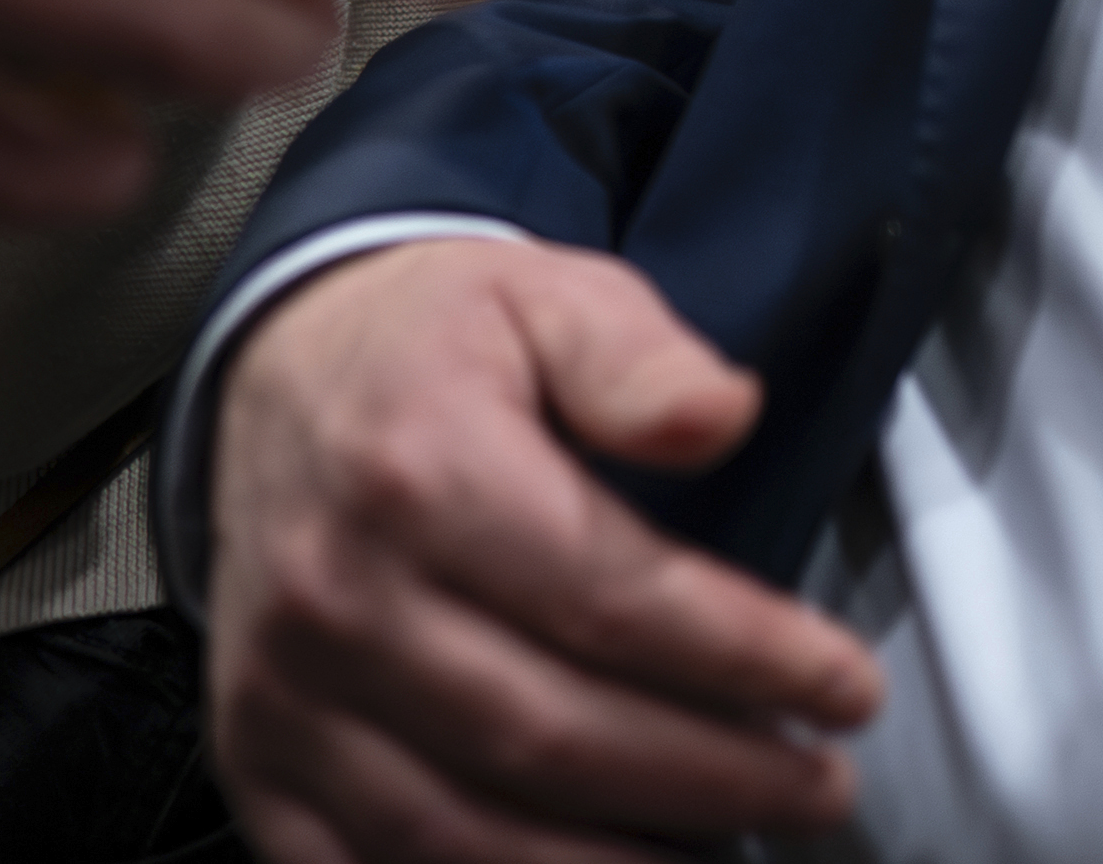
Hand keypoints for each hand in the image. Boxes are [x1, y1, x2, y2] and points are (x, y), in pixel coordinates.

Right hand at [211, 235, 881, 862]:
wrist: (281, 369)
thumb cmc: (438, 345)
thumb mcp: (553, 295)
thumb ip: (641, 357)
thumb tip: (720, 414)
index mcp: (421, 472)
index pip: (613, 598)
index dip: (746, 658)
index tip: (846, 687)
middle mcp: (338, 597)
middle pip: (549, 732)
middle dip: (710, 777)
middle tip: (821, 783)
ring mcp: (286, 693)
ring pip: (461, 830)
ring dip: (612, 862)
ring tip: (731, 845)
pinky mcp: (256, 757)